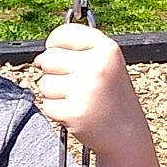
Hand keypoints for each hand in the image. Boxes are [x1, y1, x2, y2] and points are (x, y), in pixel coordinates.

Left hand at [31, 21, 143, 157]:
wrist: (127, 133)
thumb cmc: (111, 96)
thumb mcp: (106, 64)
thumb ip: (75, 52)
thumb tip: (38, 59)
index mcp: (107, 49)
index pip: (64, 33)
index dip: (55, 44)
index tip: (61, 54)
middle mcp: (97, 66)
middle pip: (48, 58)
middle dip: (53, 72)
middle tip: (74, 84)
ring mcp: (85, 89)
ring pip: (44, 83)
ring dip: (54, 93)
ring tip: (77, 99)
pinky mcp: (74, 112)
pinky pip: (47, 105)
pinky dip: (56, 111)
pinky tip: (76, 112)